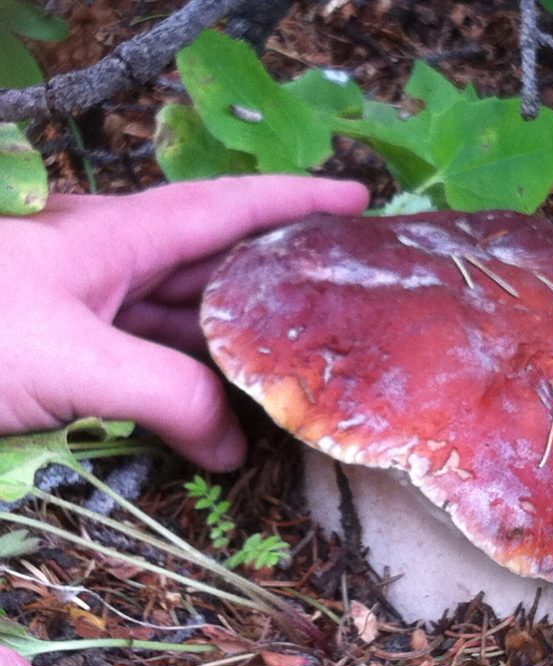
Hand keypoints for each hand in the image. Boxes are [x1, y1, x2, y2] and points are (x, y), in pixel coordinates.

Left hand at [0, 176, 368, 470]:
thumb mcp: (70, 358)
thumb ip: (166, 394)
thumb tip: (233, 445)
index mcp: (112, 234)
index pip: (226, 207)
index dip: (295, 200)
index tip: (359, 201)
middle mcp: (102, 261)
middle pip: (210, 262)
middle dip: (275, 274)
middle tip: (339, 296)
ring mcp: (80, 307)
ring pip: (177, 318)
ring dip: (230, 345)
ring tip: (290, 367)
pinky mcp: (60, 352)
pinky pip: (145, 360)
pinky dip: (185, 387)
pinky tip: (212, 419)